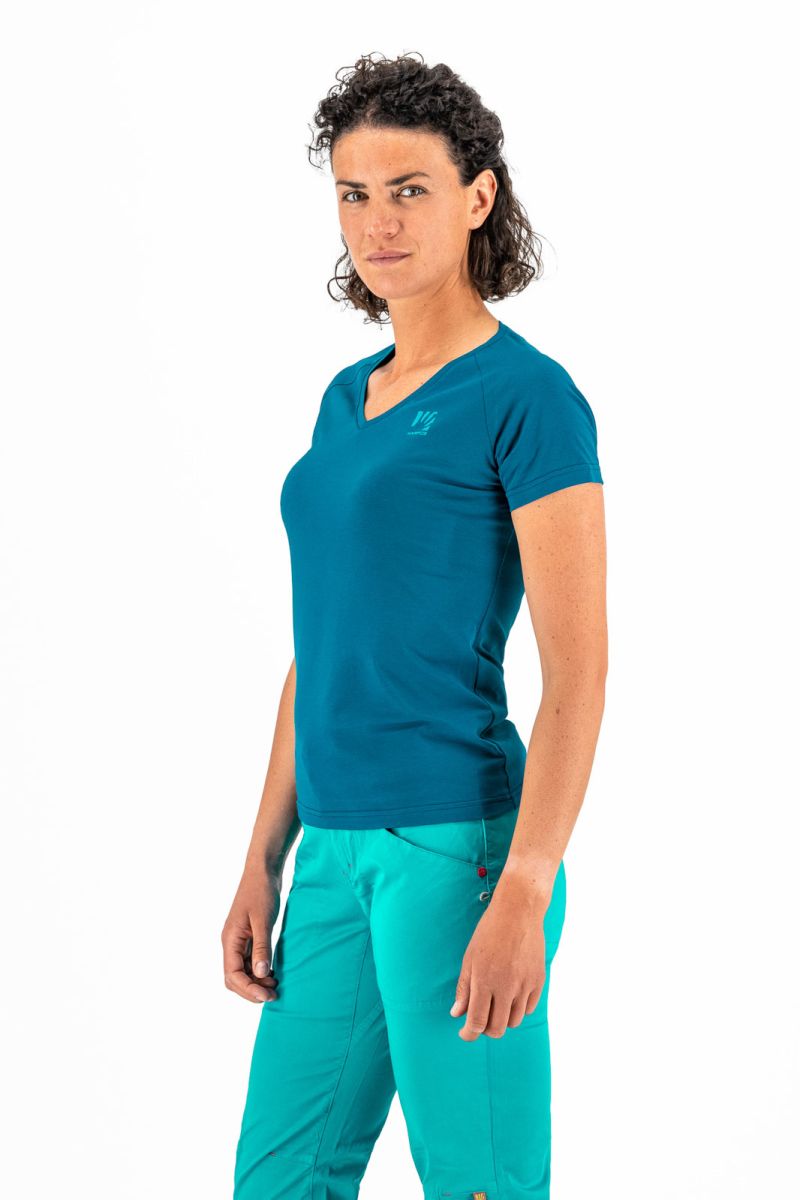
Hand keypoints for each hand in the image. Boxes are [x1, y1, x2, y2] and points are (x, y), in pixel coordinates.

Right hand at [221, 866, 281, 1002]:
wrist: (263, 871)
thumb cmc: (261, 891)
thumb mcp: (263, 920)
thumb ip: (261, 947)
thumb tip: (260, 974)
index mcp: (230, 940)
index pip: (232, 975)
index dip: (248, 989)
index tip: (265, 996)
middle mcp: (231, 943)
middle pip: (234, 978)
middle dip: (251, 990)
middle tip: (273, 995)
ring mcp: (239, 940)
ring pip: (242, 971)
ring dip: (256, 982)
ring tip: (275, 986)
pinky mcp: (248, 937)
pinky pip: (250, 961)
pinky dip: (259, 971)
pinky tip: (273, 973)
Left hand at [449, 873, 548, 1038]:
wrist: (518, 912)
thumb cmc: (489, 932)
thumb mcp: (469, 958)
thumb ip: (464, 988)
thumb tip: (457, 1013)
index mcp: (484, 981)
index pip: (476, 1022)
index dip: (469, 1033)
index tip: (464, 1033)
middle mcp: (506, 987)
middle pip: (497, 1028)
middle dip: (485, 1030)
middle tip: (479, 1020)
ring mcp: (525, 985)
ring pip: (514, 1022)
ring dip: (502, 1019)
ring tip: (495, 1005)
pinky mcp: (539, 981)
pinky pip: (528, 1009)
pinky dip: (518, 1009)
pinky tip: (510, 996)